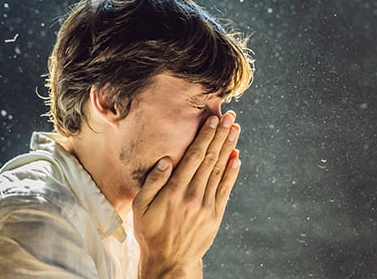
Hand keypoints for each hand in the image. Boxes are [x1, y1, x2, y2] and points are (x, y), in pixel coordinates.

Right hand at [132, 112, 241, 278]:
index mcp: (173, 191)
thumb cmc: (150, 231)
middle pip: (210, 159)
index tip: (212, 120)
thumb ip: (152, 182)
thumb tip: (166, 160)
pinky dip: (232, 172)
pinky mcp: (215, 215)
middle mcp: (192, 195)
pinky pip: (226, 189)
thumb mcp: (140, 207)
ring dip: (228, 148)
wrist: (169, 260)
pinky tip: (236, 157)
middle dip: (220, 135)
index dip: (204, 136)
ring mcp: (206, 205)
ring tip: (235, 129)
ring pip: (219, 170)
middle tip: (230, 116)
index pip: (193, 157)